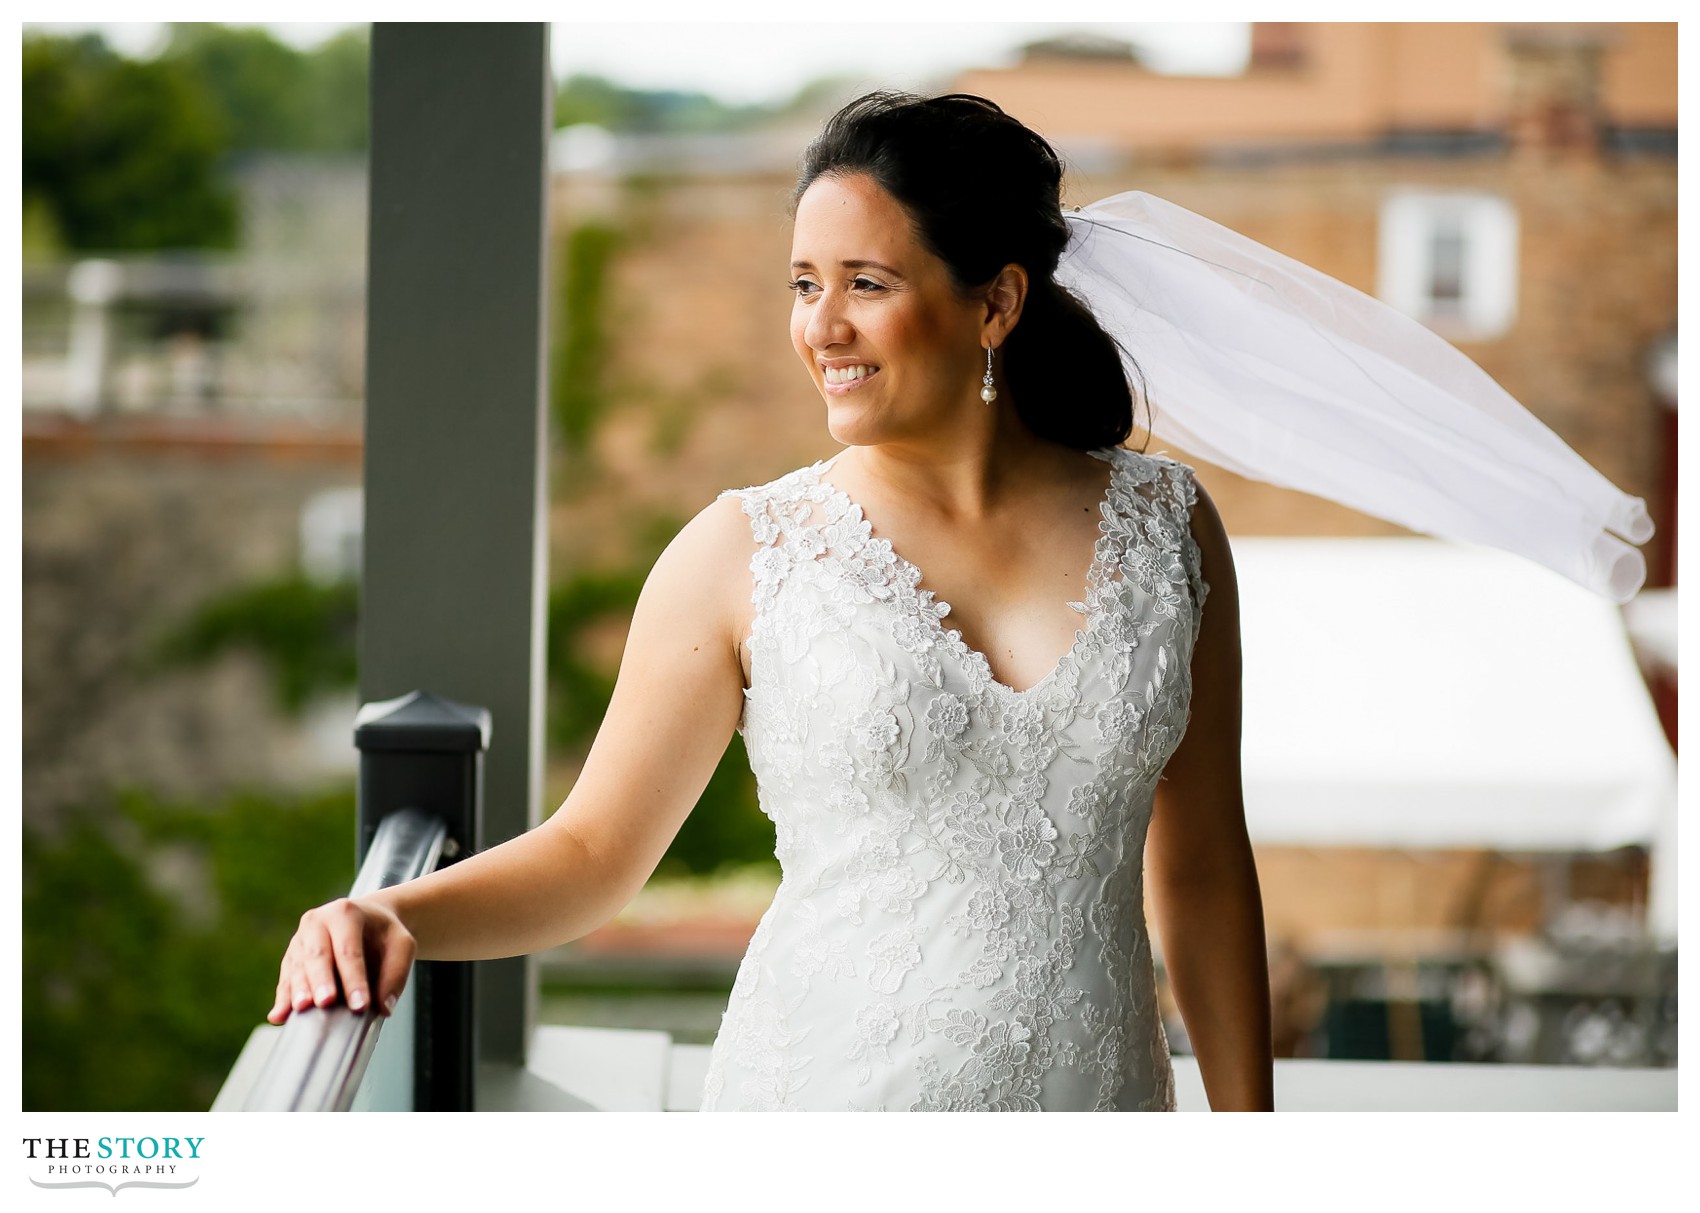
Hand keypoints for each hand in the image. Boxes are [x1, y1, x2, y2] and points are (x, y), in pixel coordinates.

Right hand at [266, 896, 415, 1023]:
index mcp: (345, 912)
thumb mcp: (402, 945)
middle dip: (322, 981)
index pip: (349, 949)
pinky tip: (279, 1016)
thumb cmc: (385, 934)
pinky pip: (286, 978)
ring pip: (297, 966)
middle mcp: (317, 922)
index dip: (354, 979)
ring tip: (302, 1009)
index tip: (361, 1005)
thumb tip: (384, 1008)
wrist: (369, 919)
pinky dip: (283, 998)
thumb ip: (396, 975)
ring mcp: (300, 938)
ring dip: (299, 990)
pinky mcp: (291, 957)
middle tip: (326, 1003)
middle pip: (318, 954)